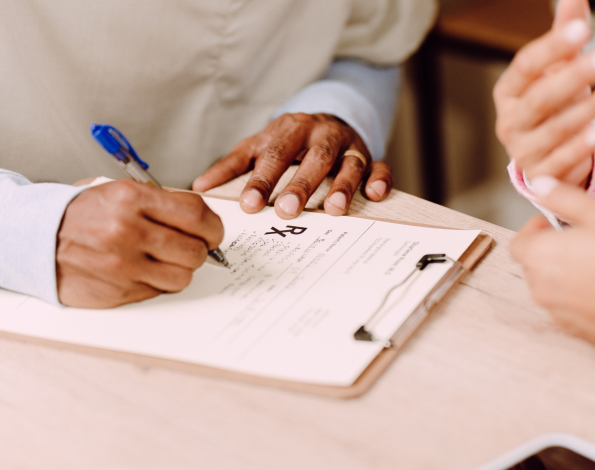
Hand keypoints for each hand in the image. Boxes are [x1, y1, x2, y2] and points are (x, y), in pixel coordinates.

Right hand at [56, 179, 223, 307]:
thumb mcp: (121, 193)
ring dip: (180, 270)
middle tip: (190, 247)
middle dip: (200, 250)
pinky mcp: (117, 291)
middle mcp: (127, 231)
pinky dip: (158, 283)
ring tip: (165, 260)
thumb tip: (205, 223)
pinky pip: (159, 291)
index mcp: (132, 199)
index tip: (212, 232)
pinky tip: (144, 271)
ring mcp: (122, 265)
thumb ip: (163, 204)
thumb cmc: (85, 214)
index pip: (197, 215)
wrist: (38, 238)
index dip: (213, 227)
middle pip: (195, 250)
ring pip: (182, 277)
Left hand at [192, 113, 393, 218]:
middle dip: (300, 185)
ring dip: (342, 186)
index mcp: (288, 130)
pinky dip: (380, 179)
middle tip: (286, 210)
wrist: (325, 119)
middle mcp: (320, 135)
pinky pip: (380, 166)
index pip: (274, 156)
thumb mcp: (257, 146)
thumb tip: (199, 187)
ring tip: (334, 210)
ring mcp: (347, 145)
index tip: (249, 204)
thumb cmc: (287, 141)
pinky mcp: (369, 156)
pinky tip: (375, 195)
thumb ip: (232, 165)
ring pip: (348, 163)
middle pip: (312, 159)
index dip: (262, 181)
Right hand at [493, 0, 594, 186]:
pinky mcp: (541, 175)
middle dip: (576, 75)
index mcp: (507, 92)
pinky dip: (581, 148)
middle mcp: (509, 122)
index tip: (583, 29)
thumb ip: (565, 36)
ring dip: (589, 109)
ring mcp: (522, 151)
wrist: (550, 155)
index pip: (525, 66)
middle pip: (540, 98)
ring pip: (554, 129)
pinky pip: (561, 161)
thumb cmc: (555, 105)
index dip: (553, 47)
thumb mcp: (559, 70)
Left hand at [510, 177, 594, 355]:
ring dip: (564, 275)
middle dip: (550, 251)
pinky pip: (569, 310)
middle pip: (533, 266)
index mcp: (539, 257)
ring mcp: (559, 313)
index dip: (533, 231)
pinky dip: (579, 299)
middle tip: (581, 240)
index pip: (518, 244)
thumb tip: (539, 185)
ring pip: (551, 289)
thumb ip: (562, 197)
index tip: (553, 224)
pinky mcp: (579, 331)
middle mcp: (541, 288)